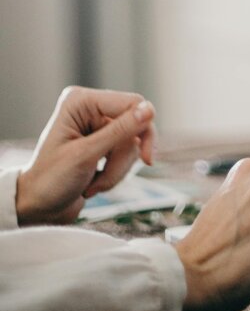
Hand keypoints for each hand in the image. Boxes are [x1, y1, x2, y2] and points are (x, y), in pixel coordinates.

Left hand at [15, 86, 156, 225]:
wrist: (38, 208)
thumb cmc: (50, 180)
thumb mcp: (85, 155)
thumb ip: (119, 132)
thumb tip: (149, 110)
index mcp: (81, 101)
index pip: (132, 103)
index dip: (144, 129)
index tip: (147, 159)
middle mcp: (90, 109)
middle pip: (135, 126)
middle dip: (122, 159)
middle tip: (105, 178)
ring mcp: (97, 127)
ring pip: (132, 144)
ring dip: (116, 171)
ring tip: (92, 185)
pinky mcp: (103, 144)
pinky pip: (126, 156)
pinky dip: (115, 174)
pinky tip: (93, 184)